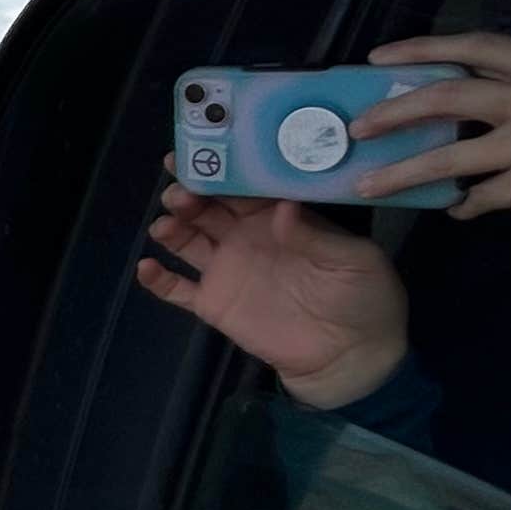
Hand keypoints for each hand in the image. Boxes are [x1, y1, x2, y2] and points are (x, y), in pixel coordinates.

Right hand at [138, 165, 411, 407]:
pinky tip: (146, 267)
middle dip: (191, 190)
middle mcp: (248, 236)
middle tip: (179, 184)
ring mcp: (228, 269)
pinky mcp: (214, 303)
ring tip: (167, 221)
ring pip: (189, 238)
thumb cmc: (363, 298)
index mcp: (282, 218)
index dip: (226, 169)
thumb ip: (316, 235)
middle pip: (210, 205)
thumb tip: (282, 208)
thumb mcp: (354, 259)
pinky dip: (157, 278)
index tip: (205, 152)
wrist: (349, 357)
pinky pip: (177, 289)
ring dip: (173, 224)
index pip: (247, 186)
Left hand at [349, 33, 510, 265]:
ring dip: (403, 174)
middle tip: (357, 127)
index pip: (479, 45)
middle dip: (394, 111)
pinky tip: (462, 210)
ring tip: (368, 185)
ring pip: (451, 157)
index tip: (379, 59)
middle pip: (451, 94)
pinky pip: (481, 198)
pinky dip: (465, 205)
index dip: (423, 49)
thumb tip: (463, 102)